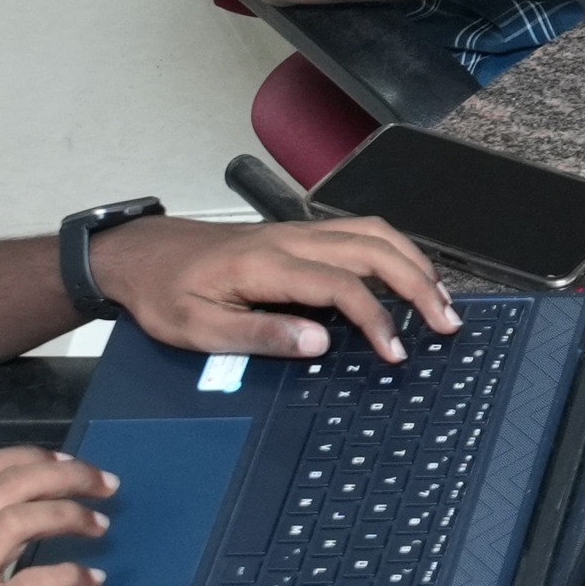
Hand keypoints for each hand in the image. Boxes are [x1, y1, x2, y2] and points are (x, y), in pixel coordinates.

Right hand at [0, 442, 114, 585]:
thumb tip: (12, 523)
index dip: (28, 458)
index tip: (65, 463)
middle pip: (7, 487)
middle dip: (64, 476)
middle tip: (103, 485)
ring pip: (18, 522)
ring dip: (69, 516)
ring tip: (101, 527)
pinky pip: (30, 585)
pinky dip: (68, 575)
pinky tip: (91, 579)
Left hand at [98, 210, 456, 365]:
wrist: (138, 254)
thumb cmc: (163, 293)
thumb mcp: (197, 328)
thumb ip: (260, 335)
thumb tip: (319, 341)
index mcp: (266, 264)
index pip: (342, 285)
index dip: (377, 320)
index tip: (395, 354)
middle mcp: (289, 239)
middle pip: (373, 249)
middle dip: (418, 284)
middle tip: (446, 323)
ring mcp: (296, 231)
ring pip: (373, 233)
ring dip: (413, 263)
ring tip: (440, 300)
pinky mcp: (296, 234)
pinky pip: (359, 233)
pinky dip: (394, 252)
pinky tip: (406, 275)